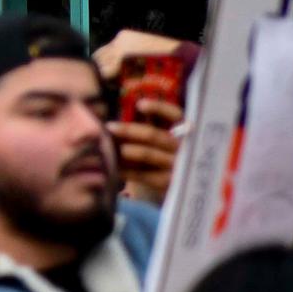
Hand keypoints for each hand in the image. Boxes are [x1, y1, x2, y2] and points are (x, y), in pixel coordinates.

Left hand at [113, 92, 180, 207]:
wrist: (180, 186)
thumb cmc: (165, 154)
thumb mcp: (165, 138)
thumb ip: (153, 124)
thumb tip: (129, 110)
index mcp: (184, 131)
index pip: (175, 115)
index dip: (159, 108)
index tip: (139, 105)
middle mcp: (184, 147)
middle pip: (154, 135)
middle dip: (129, 130)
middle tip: (109, 127)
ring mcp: (177, 166)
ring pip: (147, 154)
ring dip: (125, 149)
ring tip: (108, 146)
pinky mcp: (168, 183)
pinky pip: (143, 175)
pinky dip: (125, 170)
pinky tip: (111, 167)